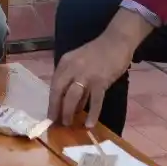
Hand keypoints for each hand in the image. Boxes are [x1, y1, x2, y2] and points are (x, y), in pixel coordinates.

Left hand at [48, 10, 146, 126]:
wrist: (116, 41)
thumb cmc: (98, 52)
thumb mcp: (78, 60)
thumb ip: (72, 75)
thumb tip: (67, 98)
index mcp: (65, 62)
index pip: (54, 84)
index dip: (51, 101)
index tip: (50, 114)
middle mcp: (73, 68)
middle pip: (59, 91)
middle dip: (56, 108)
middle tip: (55, 122)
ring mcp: (87, 75)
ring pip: (73, 97)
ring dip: (69, 112)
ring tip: (68, 124)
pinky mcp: (101, 81)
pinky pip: (95, 101)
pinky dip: (92, 114)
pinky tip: (89, 124)